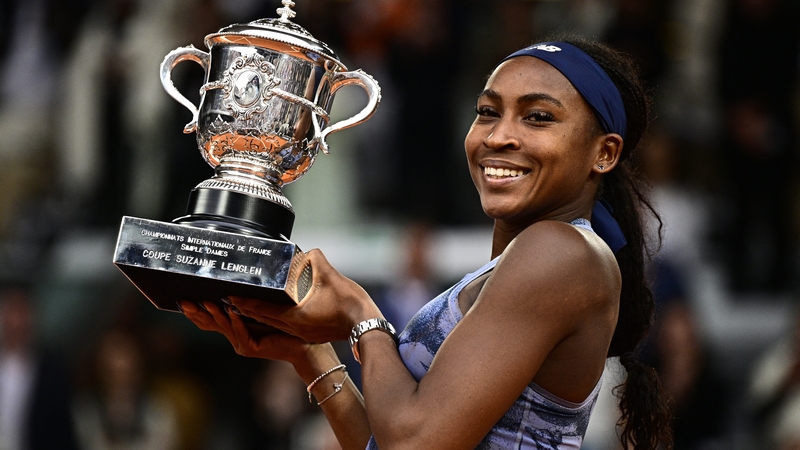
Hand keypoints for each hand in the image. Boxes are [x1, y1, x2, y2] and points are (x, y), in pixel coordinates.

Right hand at [179, 300, 311, 364]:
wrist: (302, 344)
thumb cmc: (285, 324)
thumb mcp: (261, 309)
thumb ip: (248, 301)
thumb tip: (237, 279)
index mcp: (234, 328)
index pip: (208, 320)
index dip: (194, 312)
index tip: (181, 300)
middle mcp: (234, 337)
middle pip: (210, 325)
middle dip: (197, 312)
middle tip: (185, 301)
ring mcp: (241, 344)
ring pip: (224, 327)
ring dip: (215, 314)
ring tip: (207, 302)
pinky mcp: (251, 349)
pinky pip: (241, 333)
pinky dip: (236, 322)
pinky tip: (232, 311)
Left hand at [226, 249, 382, 343]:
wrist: (367, 326)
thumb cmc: (350, 304)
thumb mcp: (331, 276)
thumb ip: (315, 260)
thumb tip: (307, 252)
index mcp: (294, 317)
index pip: (262, 309)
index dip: (245, 301)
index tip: (230, 295)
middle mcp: (295, 328)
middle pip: (264, 319)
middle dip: (247, 308)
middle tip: (232, 298)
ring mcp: (303, 333)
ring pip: (275, 323)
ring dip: (260, 314)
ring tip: (248, 304)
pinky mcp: (311, 334)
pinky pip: (287, 326)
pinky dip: (276, 317)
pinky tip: (277, 310)